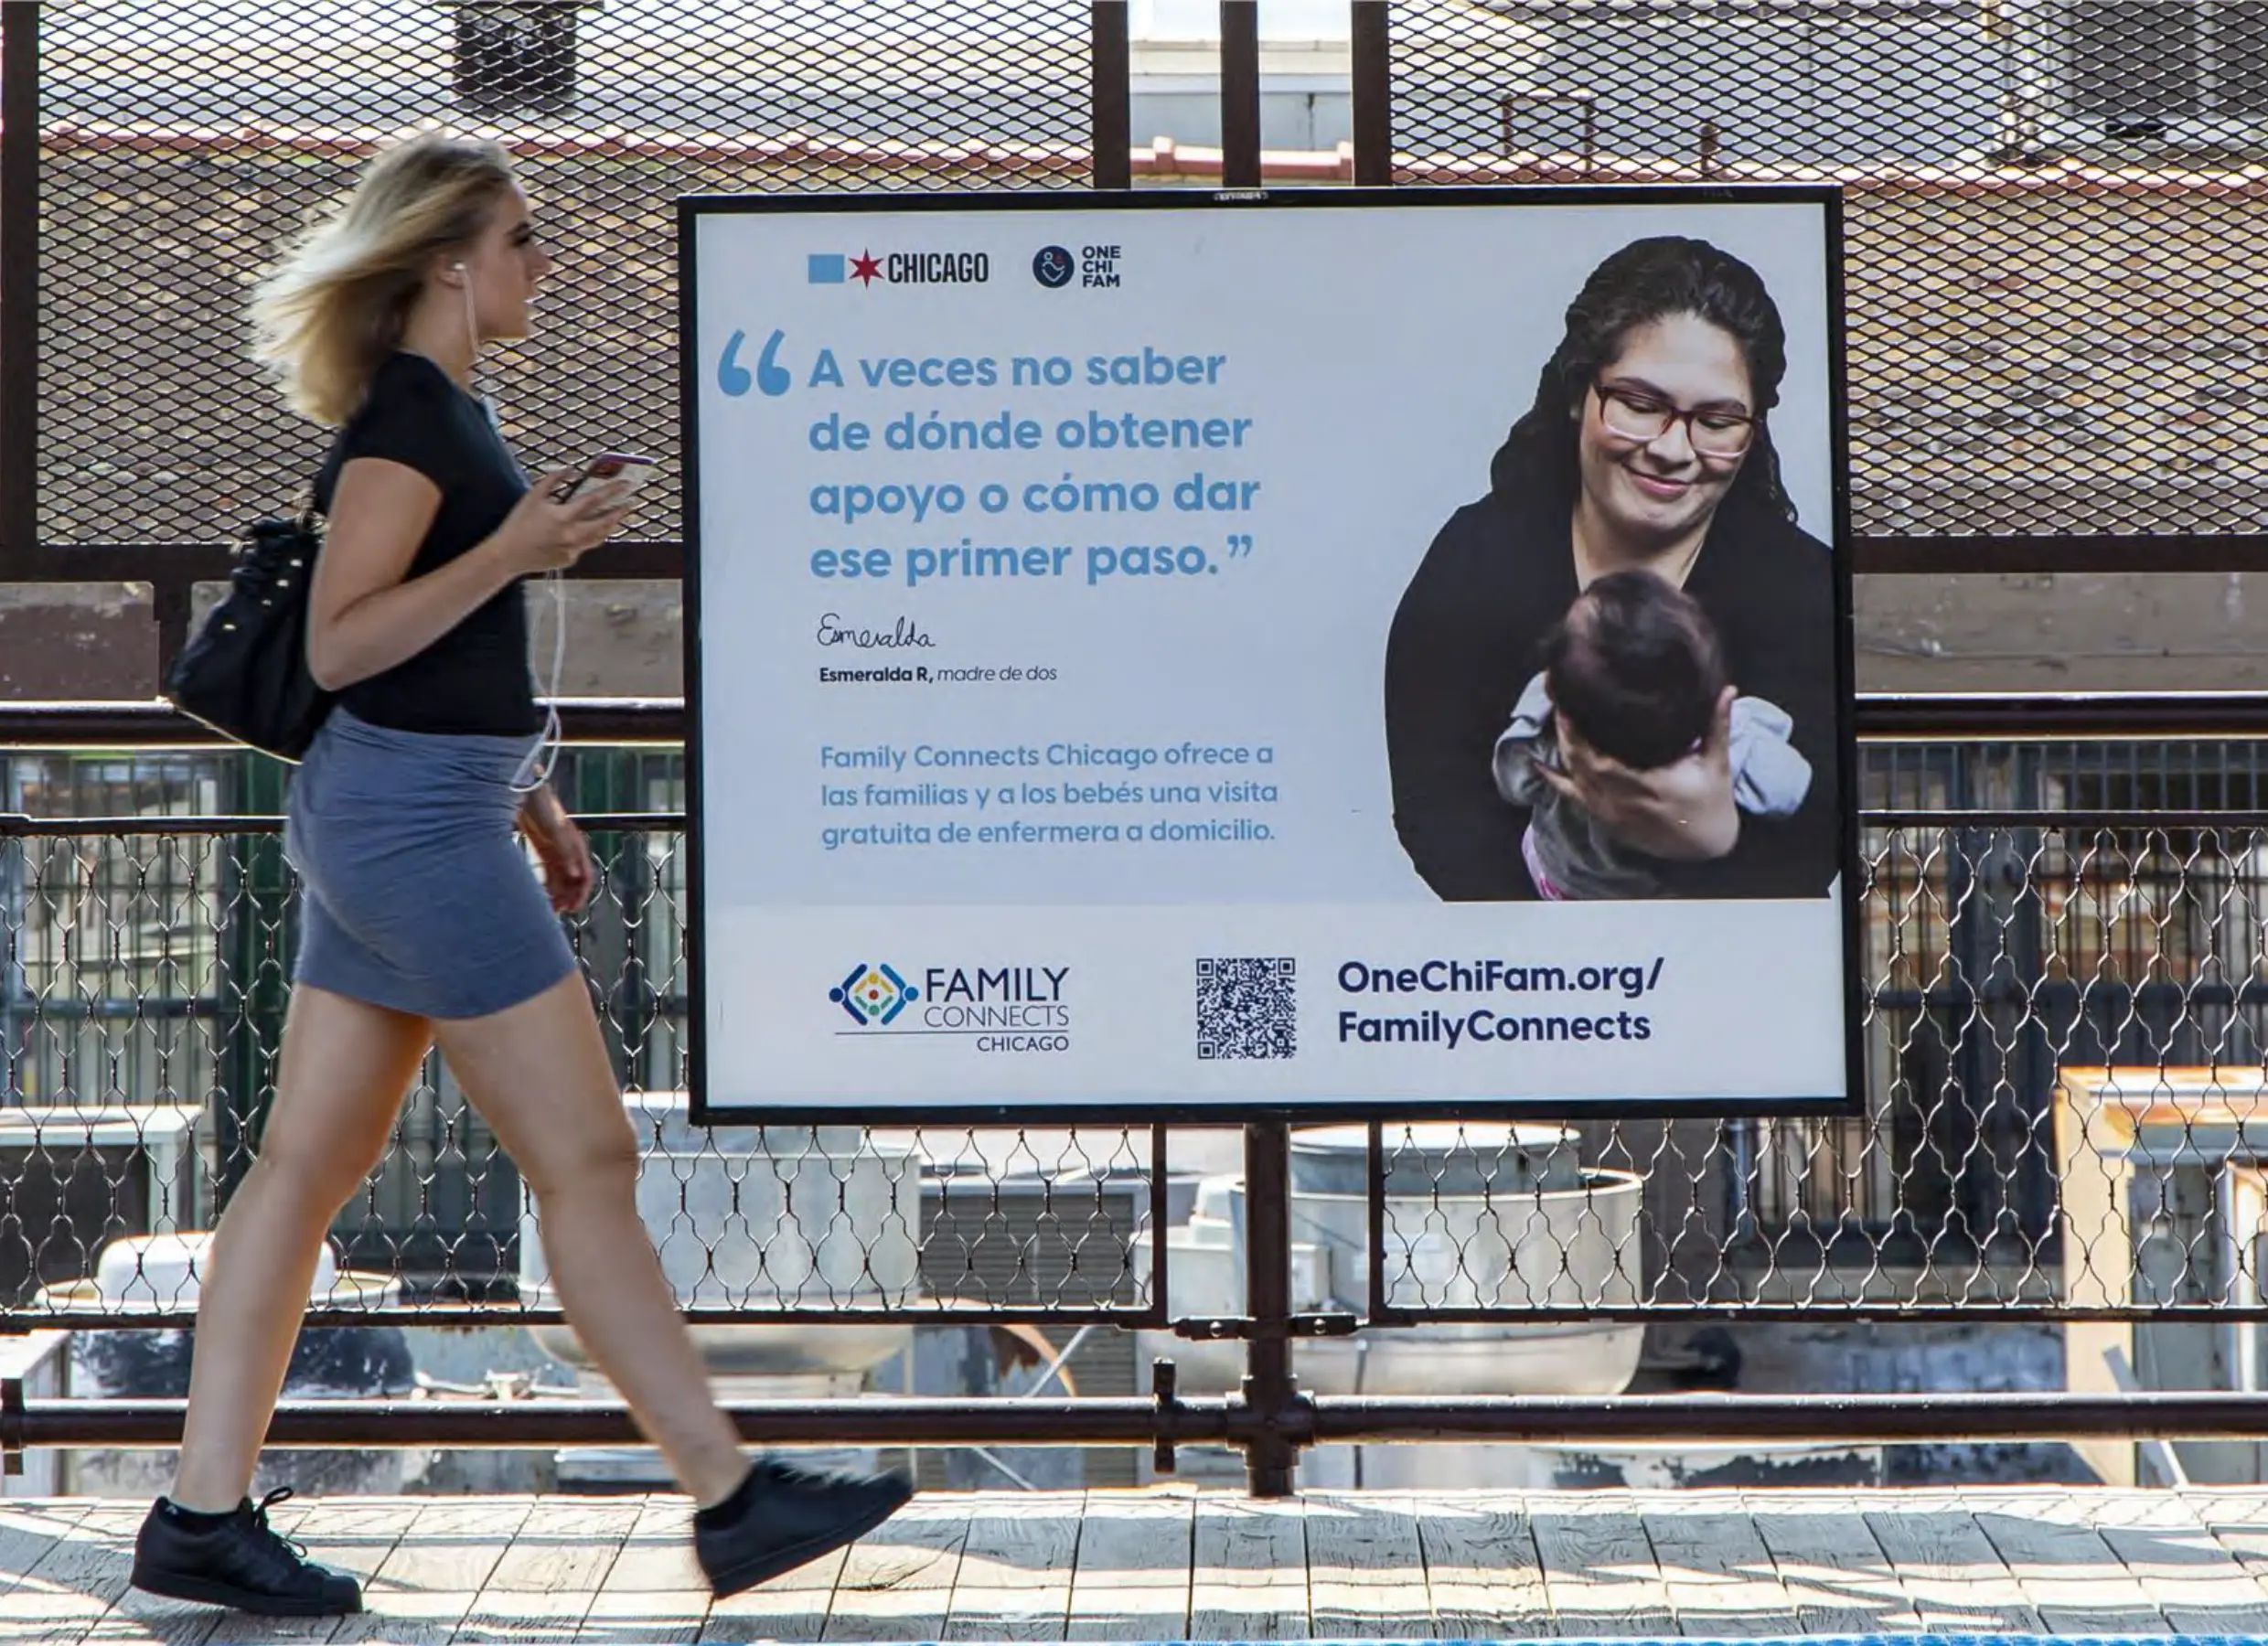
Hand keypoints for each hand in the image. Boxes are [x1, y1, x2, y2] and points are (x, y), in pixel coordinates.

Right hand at [492, 469, 634, 575]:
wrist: (507, 555)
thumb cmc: (518, 522)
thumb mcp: (532, 496)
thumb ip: (553, 480)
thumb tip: (571, 469)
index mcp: (563, 516)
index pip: (594, 500)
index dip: (612, 490)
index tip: (626, 484)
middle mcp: (571, 534)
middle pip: (604, 522)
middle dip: (619, 512)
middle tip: (629, 504)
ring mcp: (573, 549)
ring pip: (599, 537)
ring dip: (609, 526)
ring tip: (616, 517)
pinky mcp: (570, 560)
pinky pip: (585, 546)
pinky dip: (589, 537)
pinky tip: (589, 531)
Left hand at [518, 789, 596, 913]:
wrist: (525, 793)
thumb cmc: (543, 807)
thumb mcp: (556, 830)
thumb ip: (566, 852)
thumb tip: (577, 875)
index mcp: (577, 847)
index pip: (585, 876)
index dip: (581, 894)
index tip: (573, 908)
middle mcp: (569, 851)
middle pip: (572, 881)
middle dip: (567, 898)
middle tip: (556, 913)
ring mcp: (555, 851)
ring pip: (559, 879)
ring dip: (556, 894)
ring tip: (547, 908)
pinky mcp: (542, 850)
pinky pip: (547, 873)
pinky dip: (545, 885)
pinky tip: (538, 894)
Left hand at [1538, 685, 1741, 861]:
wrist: (1705, 845)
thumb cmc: (1711, 801)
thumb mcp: (1716, 763)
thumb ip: (1717, 725)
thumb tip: (1729, 689)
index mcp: (1647, 783)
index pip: (1598, 756)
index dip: (1577, 731)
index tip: (1569, 701)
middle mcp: (1621, 799)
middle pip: (1578, 762)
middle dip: (1564, 729)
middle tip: (1558, 697)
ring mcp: (1610, 811)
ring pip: (1573, 777)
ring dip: (1561, 747)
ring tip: (1556, 716)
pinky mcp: (1606, 819)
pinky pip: (1573, 797)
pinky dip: (1555, 779)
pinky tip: (1539, 763)